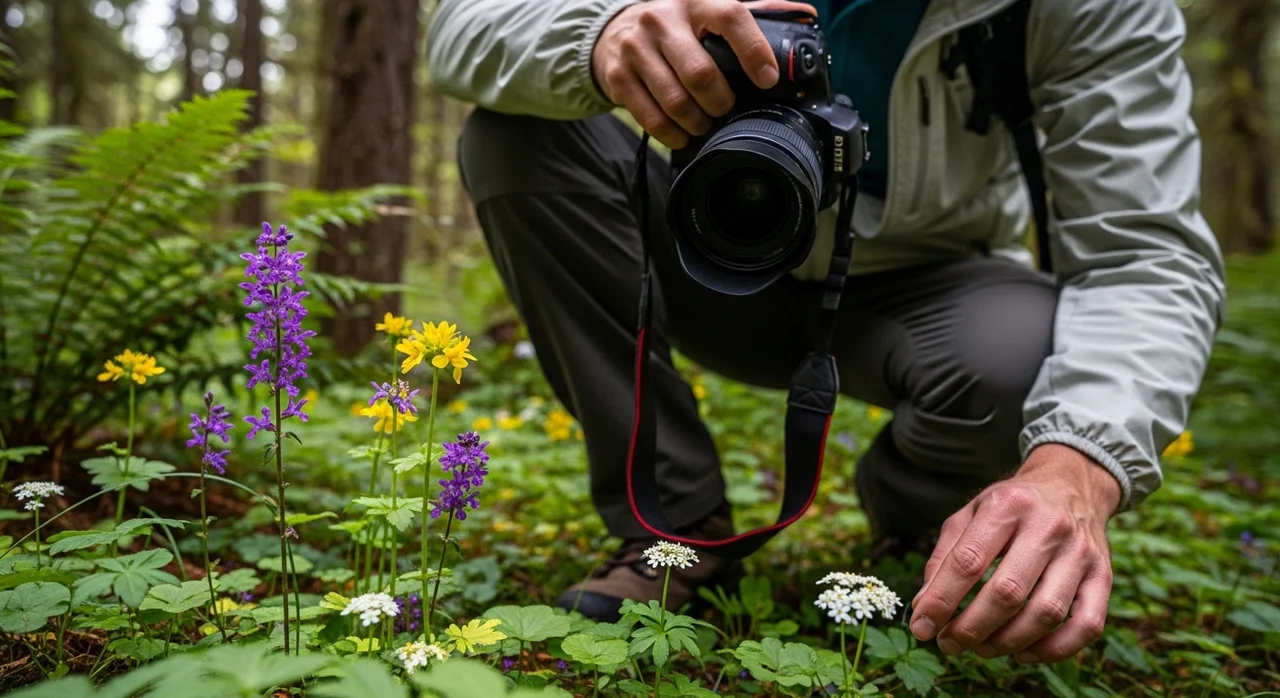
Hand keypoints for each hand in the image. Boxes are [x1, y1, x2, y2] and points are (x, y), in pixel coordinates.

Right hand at [591, 0, 816, 148]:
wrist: (613, 32)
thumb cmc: (675, 26)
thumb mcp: (709, 11)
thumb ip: (755, 13)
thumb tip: (804, 16)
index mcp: (695, 1)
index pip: (731, 17)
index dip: (754, 51)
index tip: (768, 79)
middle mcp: (662, 20)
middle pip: (700, 72)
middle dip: (720, 101)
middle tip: (726, 109)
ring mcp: (636, 48)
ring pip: (676, 100)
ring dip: (697, 122)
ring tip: (704, 124)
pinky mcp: (618, 76)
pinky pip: (650, 117)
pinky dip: (671, 134)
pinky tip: (681, 134)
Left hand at [908, 444, 1121, 663]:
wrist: (1071, 485)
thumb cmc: (1011, 506)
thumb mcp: (970, 514)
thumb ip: (944, 557)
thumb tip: (924, 607)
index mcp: (1007, 506)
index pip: (968, 561)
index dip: (941, 600)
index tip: (921, 627)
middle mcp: (1048, 526)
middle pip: (1007, 592)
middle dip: (971, 628)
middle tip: (949, 643)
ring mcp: (1081, 552)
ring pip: (1046, 613)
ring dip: (1007, 642)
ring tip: (982, 648)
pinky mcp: (1104, 576)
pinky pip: (1086, 626)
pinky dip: (1054, 649)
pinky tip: (1024, 652)